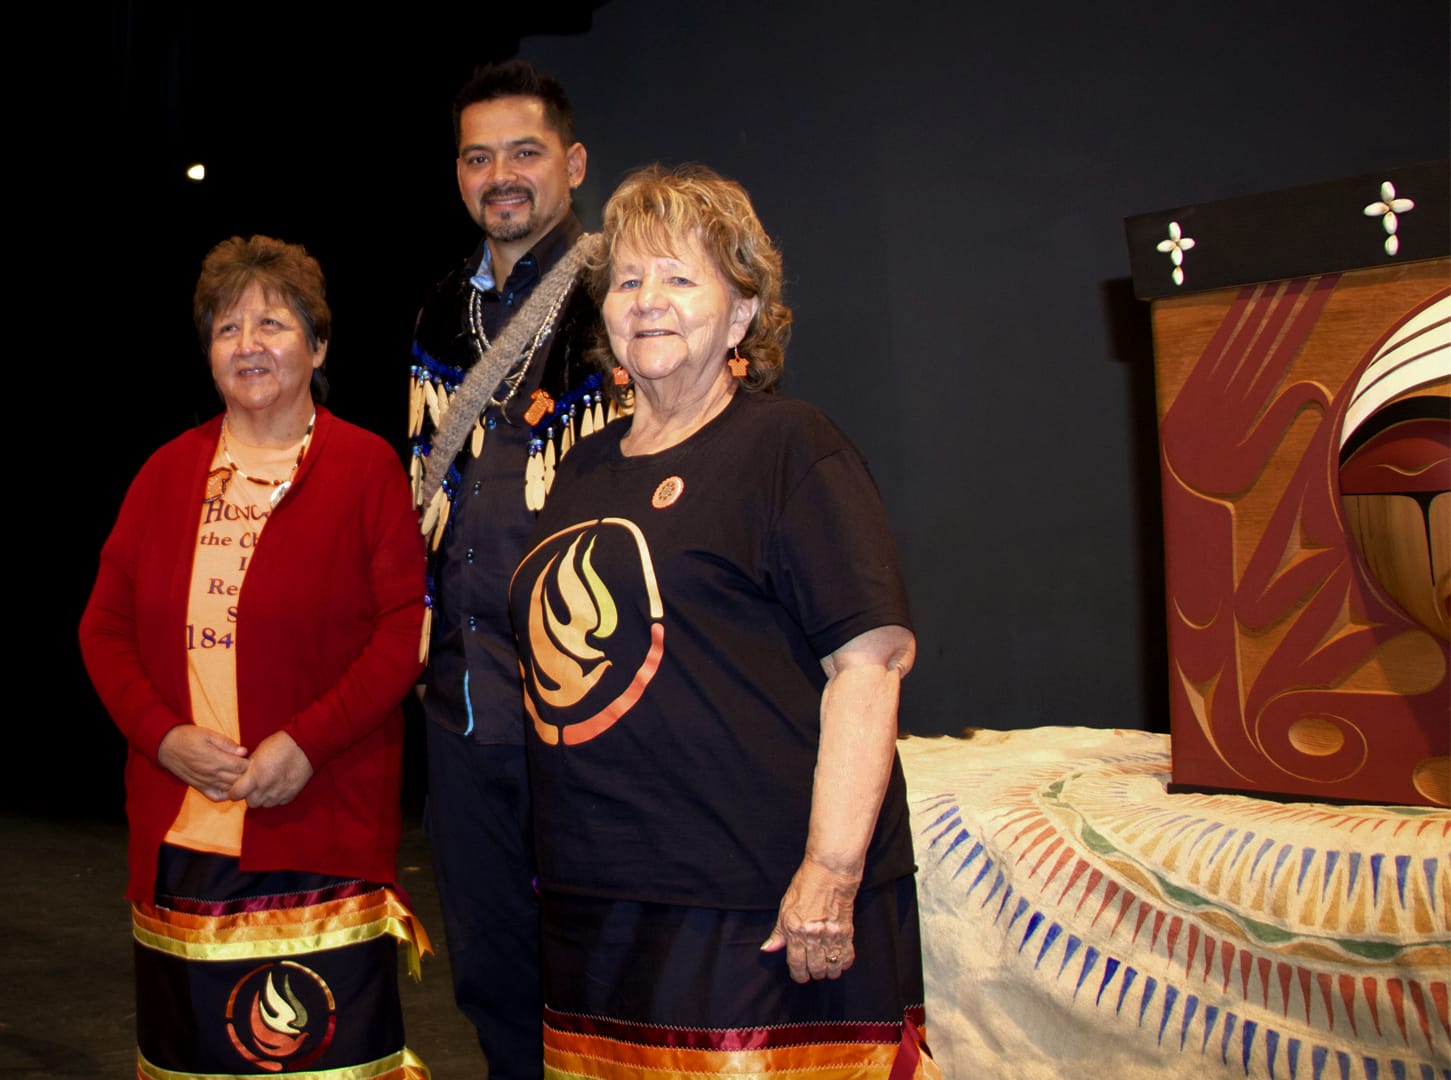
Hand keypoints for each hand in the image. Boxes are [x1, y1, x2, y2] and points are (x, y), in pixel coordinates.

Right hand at [157, 726, 248, 800]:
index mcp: (215, 759)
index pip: (241, 767)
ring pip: (230, 790)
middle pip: (238, 780)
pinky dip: (227, 795)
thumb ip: (227, 744)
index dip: (250, 763)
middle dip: (248, 774)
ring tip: (244, 776)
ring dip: (239, 784)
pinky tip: (232, 786)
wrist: (166, 746)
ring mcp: (205, 783)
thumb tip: (244, 752)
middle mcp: (211, 774)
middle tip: (252, 768)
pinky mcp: (199, 787)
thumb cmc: (189, 737)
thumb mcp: (209, 734)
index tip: (252, 758)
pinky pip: (216, 797)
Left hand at [227, 731, 313, 807]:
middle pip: (250, 802)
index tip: (237, 788)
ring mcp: (280, 793)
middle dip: (249, 795)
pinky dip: (276, 797)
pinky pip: (278, 802)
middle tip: (254, 785)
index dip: (234, 792)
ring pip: (264, 804)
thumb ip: (248, 767)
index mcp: (256, 776)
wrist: (306, 745)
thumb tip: (241, 776)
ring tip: (267, 785)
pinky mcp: (291, 795)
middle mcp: (266, 788)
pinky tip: (279, 786)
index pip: (235, 794)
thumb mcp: (258, 752)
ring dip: (263, 797)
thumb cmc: (280, 744)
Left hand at [760, 856, 859, 982]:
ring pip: (831, 966)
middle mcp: (812, 934)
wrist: (830, 870)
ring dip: (829, 971)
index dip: (798, 974)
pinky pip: (846, 956)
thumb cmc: (806, 885)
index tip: (800, 975)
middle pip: (815, 968)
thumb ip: (778, 932)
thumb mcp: (785, 907)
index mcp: (794, 929)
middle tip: (813, 970)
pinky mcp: (846, 931)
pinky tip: (839, 960)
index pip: (796, 963)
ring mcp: (830, 934)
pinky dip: (843, 962)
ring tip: (826, 967)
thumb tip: (768, 948)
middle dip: (814, 973)